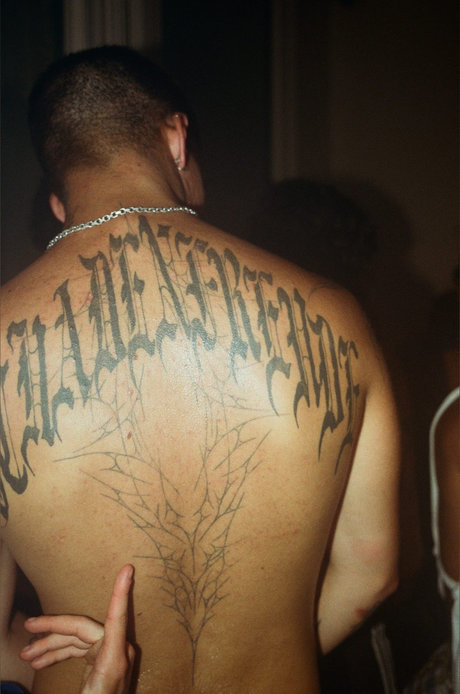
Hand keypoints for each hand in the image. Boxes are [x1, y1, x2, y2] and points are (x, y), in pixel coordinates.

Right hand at [20, 564, 134, 693]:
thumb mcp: (96, 683)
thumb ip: (98, 653)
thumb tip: (102, 643)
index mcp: (116, 655)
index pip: (117, 616)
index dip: (120, 592)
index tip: (128, 570)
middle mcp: (117, 651)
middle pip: (81, 629)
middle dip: (52, 628)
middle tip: (28, 627)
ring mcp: (109, 656)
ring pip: (75, 640)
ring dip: (50, 644)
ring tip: (26, 653)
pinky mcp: (101, 663)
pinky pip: (78, 650)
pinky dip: (58, 653)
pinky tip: (41, 659)